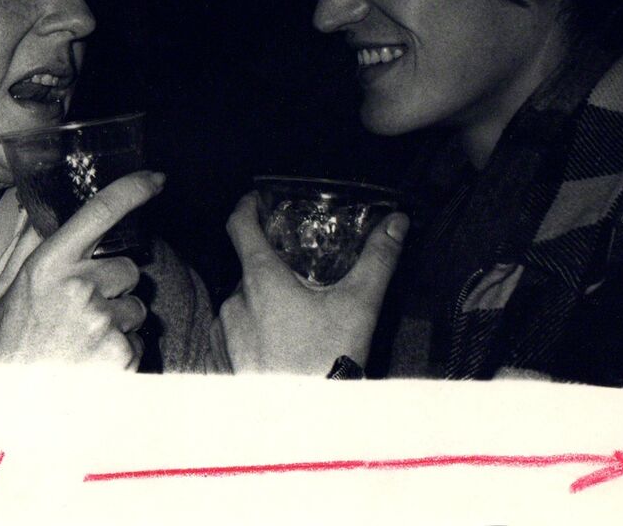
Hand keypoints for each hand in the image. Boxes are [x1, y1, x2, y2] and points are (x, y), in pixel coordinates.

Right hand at [0, 171, 163, 369]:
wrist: (10, 406)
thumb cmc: (7, 343)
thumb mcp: (4, 288)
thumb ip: (26, 246)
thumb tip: (36, 210)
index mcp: (51, 264)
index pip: (100, 212)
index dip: (133, 189)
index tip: (156, 179)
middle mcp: (81, 288)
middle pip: (129, 268)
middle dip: (113, 285)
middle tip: (82, 308)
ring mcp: (104, 323)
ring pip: (136, 307)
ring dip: (118, 320)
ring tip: (83, 339)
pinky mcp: (122, 356)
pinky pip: (138, 341)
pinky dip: (121, 351)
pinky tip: (91, 360)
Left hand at [213, 190, 406, 374]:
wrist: (306, 422)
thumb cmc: (327, 360)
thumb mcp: (358, 306)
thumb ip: (377, 260)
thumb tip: (396, 223)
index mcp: (260, 279)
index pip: (239, 224)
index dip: (248, 206)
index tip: (258, 201)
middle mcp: (235, 300)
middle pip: (250, 267)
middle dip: (274, 268)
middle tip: (302, 273)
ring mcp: (226, 330)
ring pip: (246, 301)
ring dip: (268, 301)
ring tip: (300, 316)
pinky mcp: (226, 357)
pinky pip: (238, 331)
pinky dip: (258, 330)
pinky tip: (286, 343)